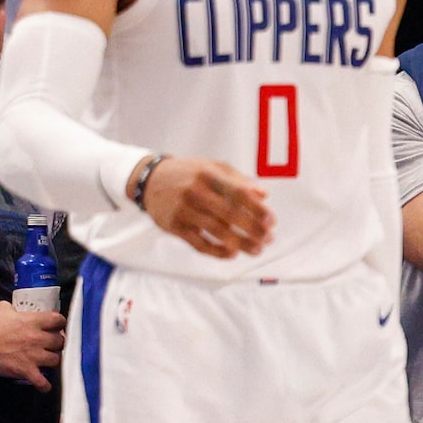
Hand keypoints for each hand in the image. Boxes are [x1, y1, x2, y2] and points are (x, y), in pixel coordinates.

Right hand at [0, 301, 64, 388]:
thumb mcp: (2, 309)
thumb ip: (14, 308)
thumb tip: (15, 310)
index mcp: (33, 322)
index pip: (59, 320)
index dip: (60, 324)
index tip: (57, 327)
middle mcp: (38, 338)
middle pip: (60, 341)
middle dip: (56, 343)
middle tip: (51, 344)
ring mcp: (34, 356)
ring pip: (56, 359)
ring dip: (53, 360)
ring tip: (47, 360)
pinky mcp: (27, 370)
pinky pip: (43, 381)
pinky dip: (44, 385)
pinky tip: (44, 385)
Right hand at [139, 155, 273, 257]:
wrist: (150, 180)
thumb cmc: (189, 174)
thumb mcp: (213, 168)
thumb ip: (239, 180)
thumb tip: (264, 194)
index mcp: (208, 175)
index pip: (238, 193)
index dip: (257, 209)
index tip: (272, 221)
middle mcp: (195, 192)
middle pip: (230, 214)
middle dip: (253, 229)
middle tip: (269, 238)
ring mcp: (183, 210)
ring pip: (216, 231)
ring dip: (240, 243)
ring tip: (257, 249)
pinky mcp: (174, 226)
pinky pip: (198, 243)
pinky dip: (216, 251)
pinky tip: (232, 254)